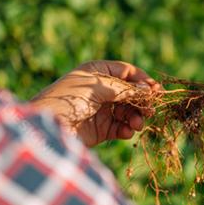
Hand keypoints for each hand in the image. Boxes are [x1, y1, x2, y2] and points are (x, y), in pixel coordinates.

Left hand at [31, 61, 160, 145]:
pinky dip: (126, 130)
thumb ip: (124, 89)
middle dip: (141, 101)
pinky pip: (119, 127)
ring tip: (137, 124)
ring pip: (127, 111)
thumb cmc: (68, 101)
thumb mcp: (97, 88)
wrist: (47, 129)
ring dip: (135, 117)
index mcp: (96, 72)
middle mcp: (99, 90)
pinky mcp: (99, 130)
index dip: (142, 80)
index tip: (156, 91)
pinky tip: (127, 132)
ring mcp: (100, 110)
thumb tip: (147, 90)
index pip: (126, 72)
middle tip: (151, 110)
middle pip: (130, 93)